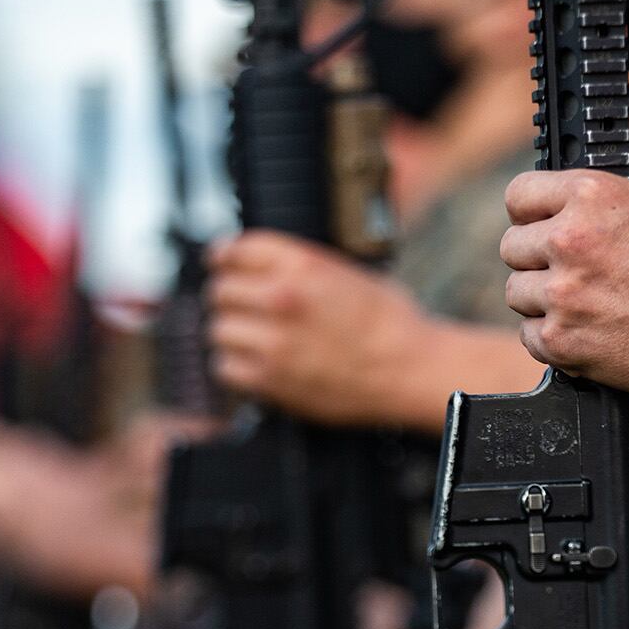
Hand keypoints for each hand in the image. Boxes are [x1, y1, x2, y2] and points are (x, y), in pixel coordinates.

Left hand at [209, 231, 429, 425]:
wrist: (410, 370)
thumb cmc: (391, 324)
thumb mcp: (349, 272)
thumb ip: (301, 267)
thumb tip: (263, 267)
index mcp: (302, 264)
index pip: (235, 249)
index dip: (223, 257)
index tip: (220, 263)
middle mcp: (281, 297)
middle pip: (220, 291)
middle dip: (229, 298)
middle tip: (240, 307)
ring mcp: (274, 340)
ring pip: (218, 330)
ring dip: (231, 334)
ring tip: (249, 339)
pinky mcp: (272, 379)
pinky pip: (226, 368)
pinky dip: (235, 367)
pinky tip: (253, 364)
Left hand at [500, 170, 628, 394]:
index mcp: (593, 195)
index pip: (520, 195)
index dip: (531, 211)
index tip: (539, 224)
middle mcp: (569, 241)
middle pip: (512, 246)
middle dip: (537, 258)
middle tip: (564, 271)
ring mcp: (562, 294)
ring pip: (517, 293)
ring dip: (541, 300)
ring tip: (575, 304)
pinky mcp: (563, 341)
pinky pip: (531, 337)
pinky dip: (551, 338)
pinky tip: (580, 332)